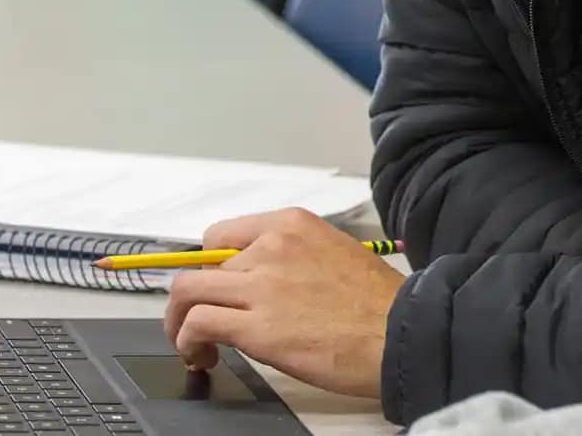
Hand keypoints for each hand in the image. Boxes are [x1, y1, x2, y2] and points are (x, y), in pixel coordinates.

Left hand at [164, 209, 403, 399]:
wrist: (402, 333)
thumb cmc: (379, 305)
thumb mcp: (335, 255)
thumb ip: (293, 259)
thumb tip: (264, 282)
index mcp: (291, 225)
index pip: (222, 235)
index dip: (211, 266)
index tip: (214, 288)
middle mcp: (270, 246)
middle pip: (202, 265)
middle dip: (195, 297)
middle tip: (201, 323)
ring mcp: (261, 285)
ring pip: (187, 291)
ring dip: (179, 320)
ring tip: (192, 343)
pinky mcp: (256, 326)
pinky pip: (197, 323)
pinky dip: (187, 340)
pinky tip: (201, 355)